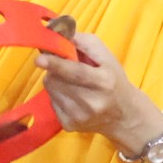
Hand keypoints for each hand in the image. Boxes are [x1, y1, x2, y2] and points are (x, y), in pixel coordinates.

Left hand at [35, 29, 162, 154]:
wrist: (122, 115)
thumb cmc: (114, 80)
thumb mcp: (107, 56)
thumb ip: (84, 43)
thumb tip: (59, 36)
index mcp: (104, 82)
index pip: (77, 73)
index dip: (57, 65)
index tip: (39, 59)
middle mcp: (91, 102)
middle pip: (57, 81)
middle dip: (55, 69)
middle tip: (65, 67)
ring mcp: (79, 116)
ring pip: (51, 90)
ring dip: (56, 81)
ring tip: (72, 82)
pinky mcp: (69, 125)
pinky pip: (51, 102)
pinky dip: (57, 95)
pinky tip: (71, 96)